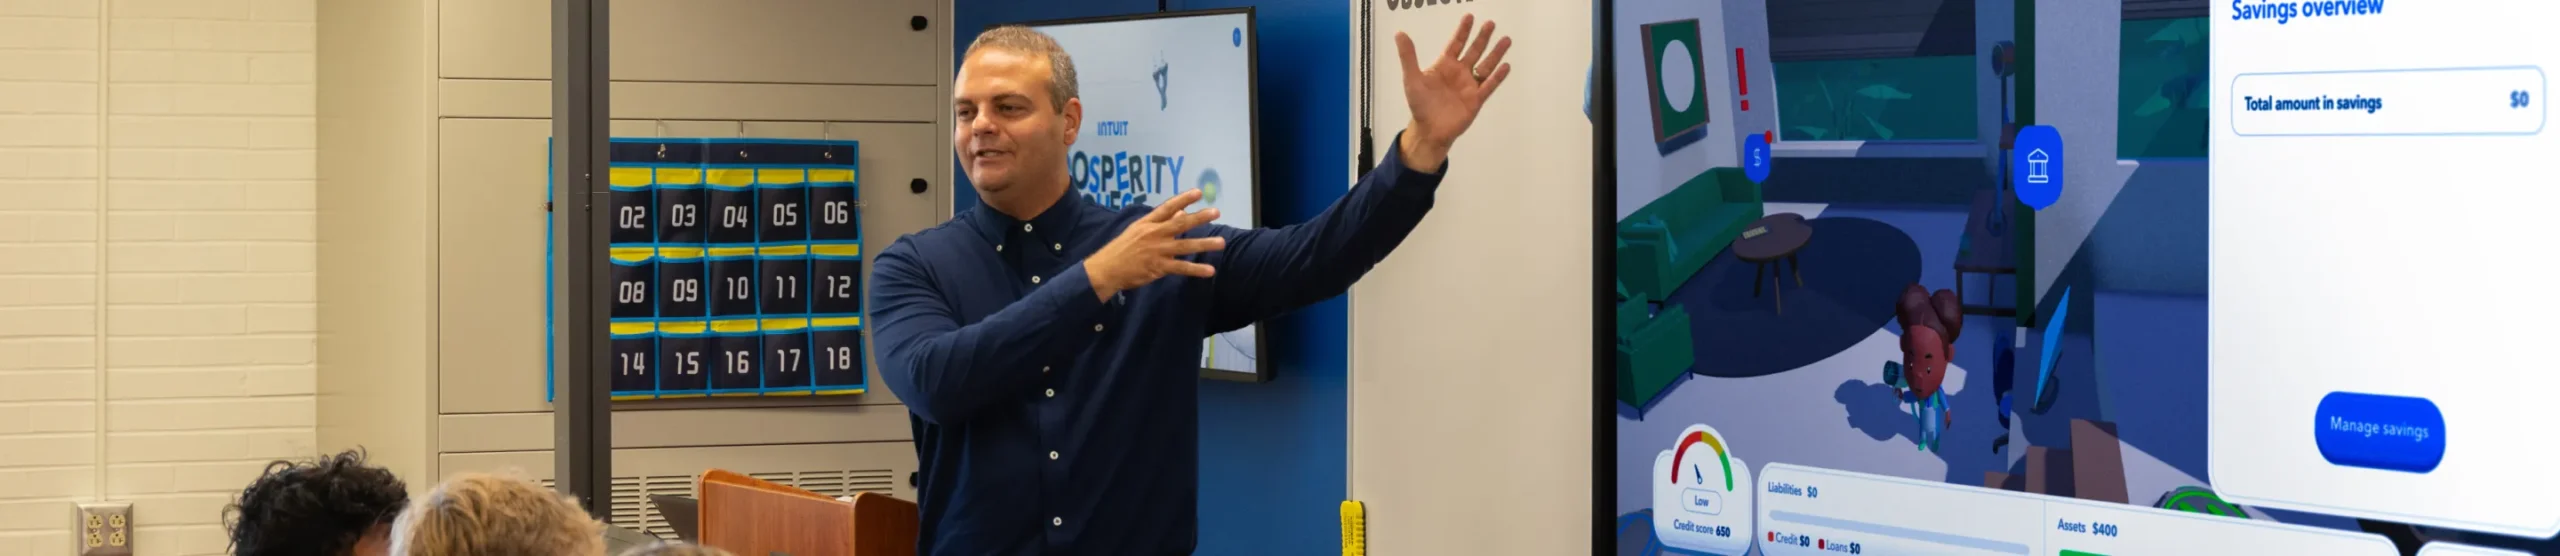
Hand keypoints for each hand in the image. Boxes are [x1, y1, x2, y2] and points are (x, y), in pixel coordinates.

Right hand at [1085, 189, 1227, 300]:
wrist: (1106, 269)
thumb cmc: (1122, 248)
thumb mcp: (1138, 230)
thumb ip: (1159, 221)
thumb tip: (1181, 211)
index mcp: (1148, 223)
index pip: (1167, 207)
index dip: (1183, 199)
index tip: (1198, 192)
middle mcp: (1154, 234)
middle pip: (1179, 224)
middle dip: (1199, 218)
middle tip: (1216, 212)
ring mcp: (1157, 251)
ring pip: (1185, 246)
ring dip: (1204, 244)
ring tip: (1221, 242)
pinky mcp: (1158, 267)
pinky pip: (1181, 268)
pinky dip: (1196, 270)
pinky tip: (1210, 270)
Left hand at [1394, 14, 1511, 171]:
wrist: (1429, 130)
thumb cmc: (1420, 104)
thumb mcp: (1412, 79)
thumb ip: (1408, 56)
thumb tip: (1400, 33)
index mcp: (1444, 66)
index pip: (1456, 44)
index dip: (1462, 31)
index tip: (1470, 17)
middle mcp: (1459, 73)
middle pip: (1474, 51)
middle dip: (1482, 37)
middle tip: (1491, 23)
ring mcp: (1469, 86)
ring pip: (1485, 66)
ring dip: (1495, 53)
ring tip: (1506, 40)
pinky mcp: (1476, 100)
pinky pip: (1489, 86)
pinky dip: (1497, 77)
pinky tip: (1506, 66)